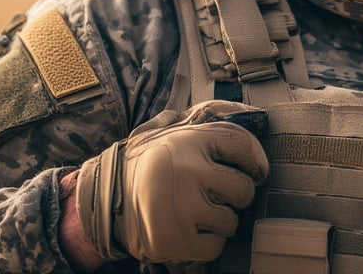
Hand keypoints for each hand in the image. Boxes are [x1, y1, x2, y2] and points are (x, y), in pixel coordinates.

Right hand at [74, 100, 268, 264]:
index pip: (243, 145)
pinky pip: (216, 245)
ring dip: (221, 218)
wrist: (107, 197)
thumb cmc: (150, 161)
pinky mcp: (176, 240)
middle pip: (244, 189)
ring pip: (231, 221)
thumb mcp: (172, 129)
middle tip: (218, 190)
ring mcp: (182, 208)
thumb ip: (206, 119)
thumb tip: (251, 116)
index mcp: (189, 140)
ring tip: (198, 207)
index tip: (254, 168)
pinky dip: (208, 240)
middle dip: (236, 192)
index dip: (255, 159)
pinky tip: (191, 226)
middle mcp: (188, 171)